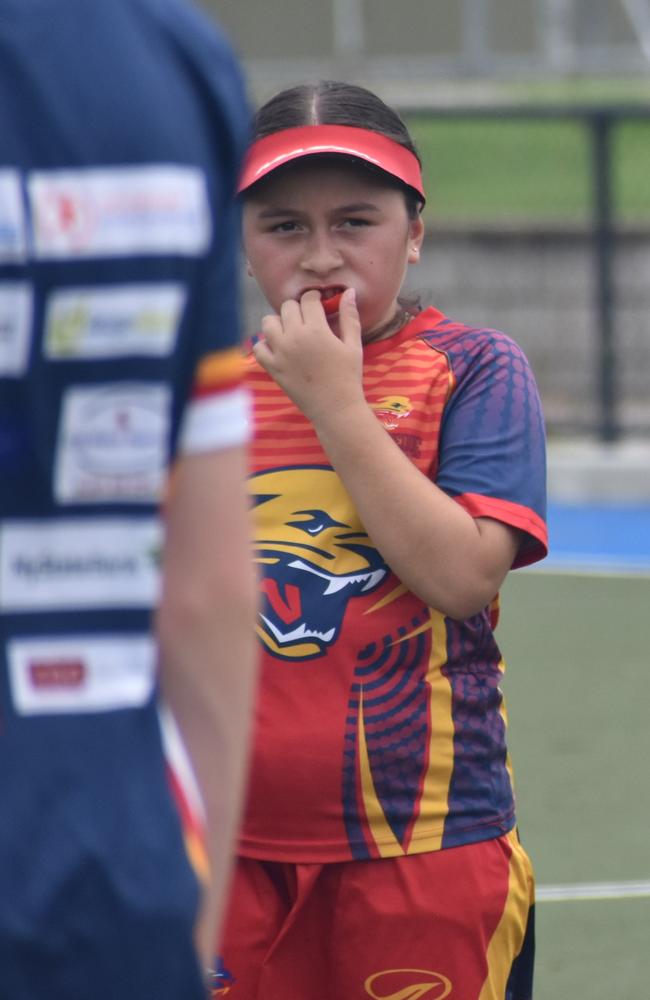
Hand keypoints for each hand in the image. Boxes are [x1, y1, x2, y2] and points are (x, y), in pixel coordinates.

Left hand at [252, 287, 363, 423]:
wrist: (335, 408)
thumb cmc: (348, 377)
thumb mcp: (353, 345)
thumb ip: (349, 317)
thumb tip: (349, 292)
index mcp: (316, 329)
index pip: (308, 300)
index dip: (314, 299)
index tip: (317, 305)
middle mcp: (294, 337)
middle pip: (287, 307)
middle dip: (297, 309)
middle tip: (306, 320)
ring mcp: (280, 352)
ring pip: (268, 322)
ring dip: (278, 322)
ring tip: (290, 331)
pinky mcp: (272, 368)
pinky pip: (258, 347)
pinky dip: (265, 344)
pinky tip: (278, 348)